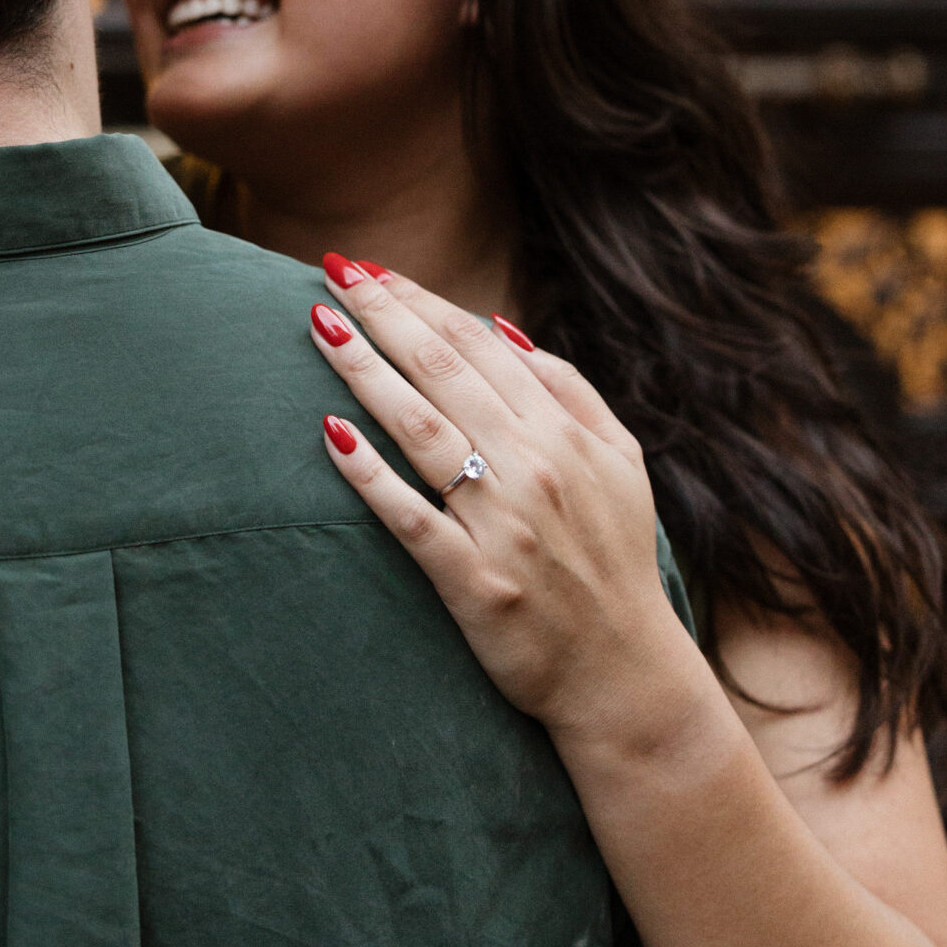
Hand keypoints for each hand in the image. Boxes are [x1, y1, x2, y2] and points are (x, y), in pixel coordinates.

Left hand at [310, 261, 697, 743]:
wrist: (627, 675)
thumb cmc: (615, 560)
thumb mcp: (622, 462)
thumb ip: (568, 389)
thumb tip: (498, 326)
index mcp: (564, 434)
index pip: (476, 347)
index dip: (420, 302)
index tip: (372, 271)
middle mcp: (534, 469)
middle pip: (441, 372)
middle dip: (383, 315)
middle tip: (332, 272)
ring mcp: (503, 525)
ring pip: (419, 429)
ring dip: (364, 371)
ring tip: (319, 325)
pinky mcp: (475, 581)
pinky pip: (411, 517)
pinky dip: (370, 475)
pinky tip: (330, 435)